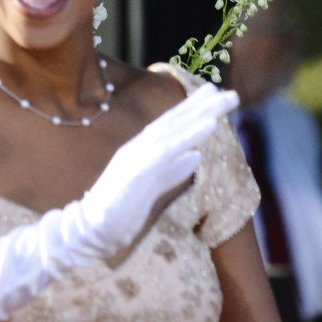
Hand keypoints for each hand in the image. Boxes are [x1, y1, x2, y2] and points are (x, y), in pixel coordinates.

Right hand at [66, 85, 239, 257]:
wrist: (91, 229)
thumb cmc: (119, 211)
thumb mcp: (151, 187)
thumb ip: (173, 171)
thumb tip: (195, 157)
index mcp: (141, 150)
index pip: (170, 125)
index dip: (192, 108)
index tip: (213, 93)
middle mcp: (140, 146)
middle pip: (175, 120)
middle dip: (203, 105)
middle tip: (229, 92)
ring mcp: (139, 156)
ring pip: (174, 129)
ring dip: (202, 113)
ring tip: (225, 100)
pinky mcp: (141, 170)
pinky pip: (170, 149)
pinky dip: (191, 134)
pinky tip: (211, 124)